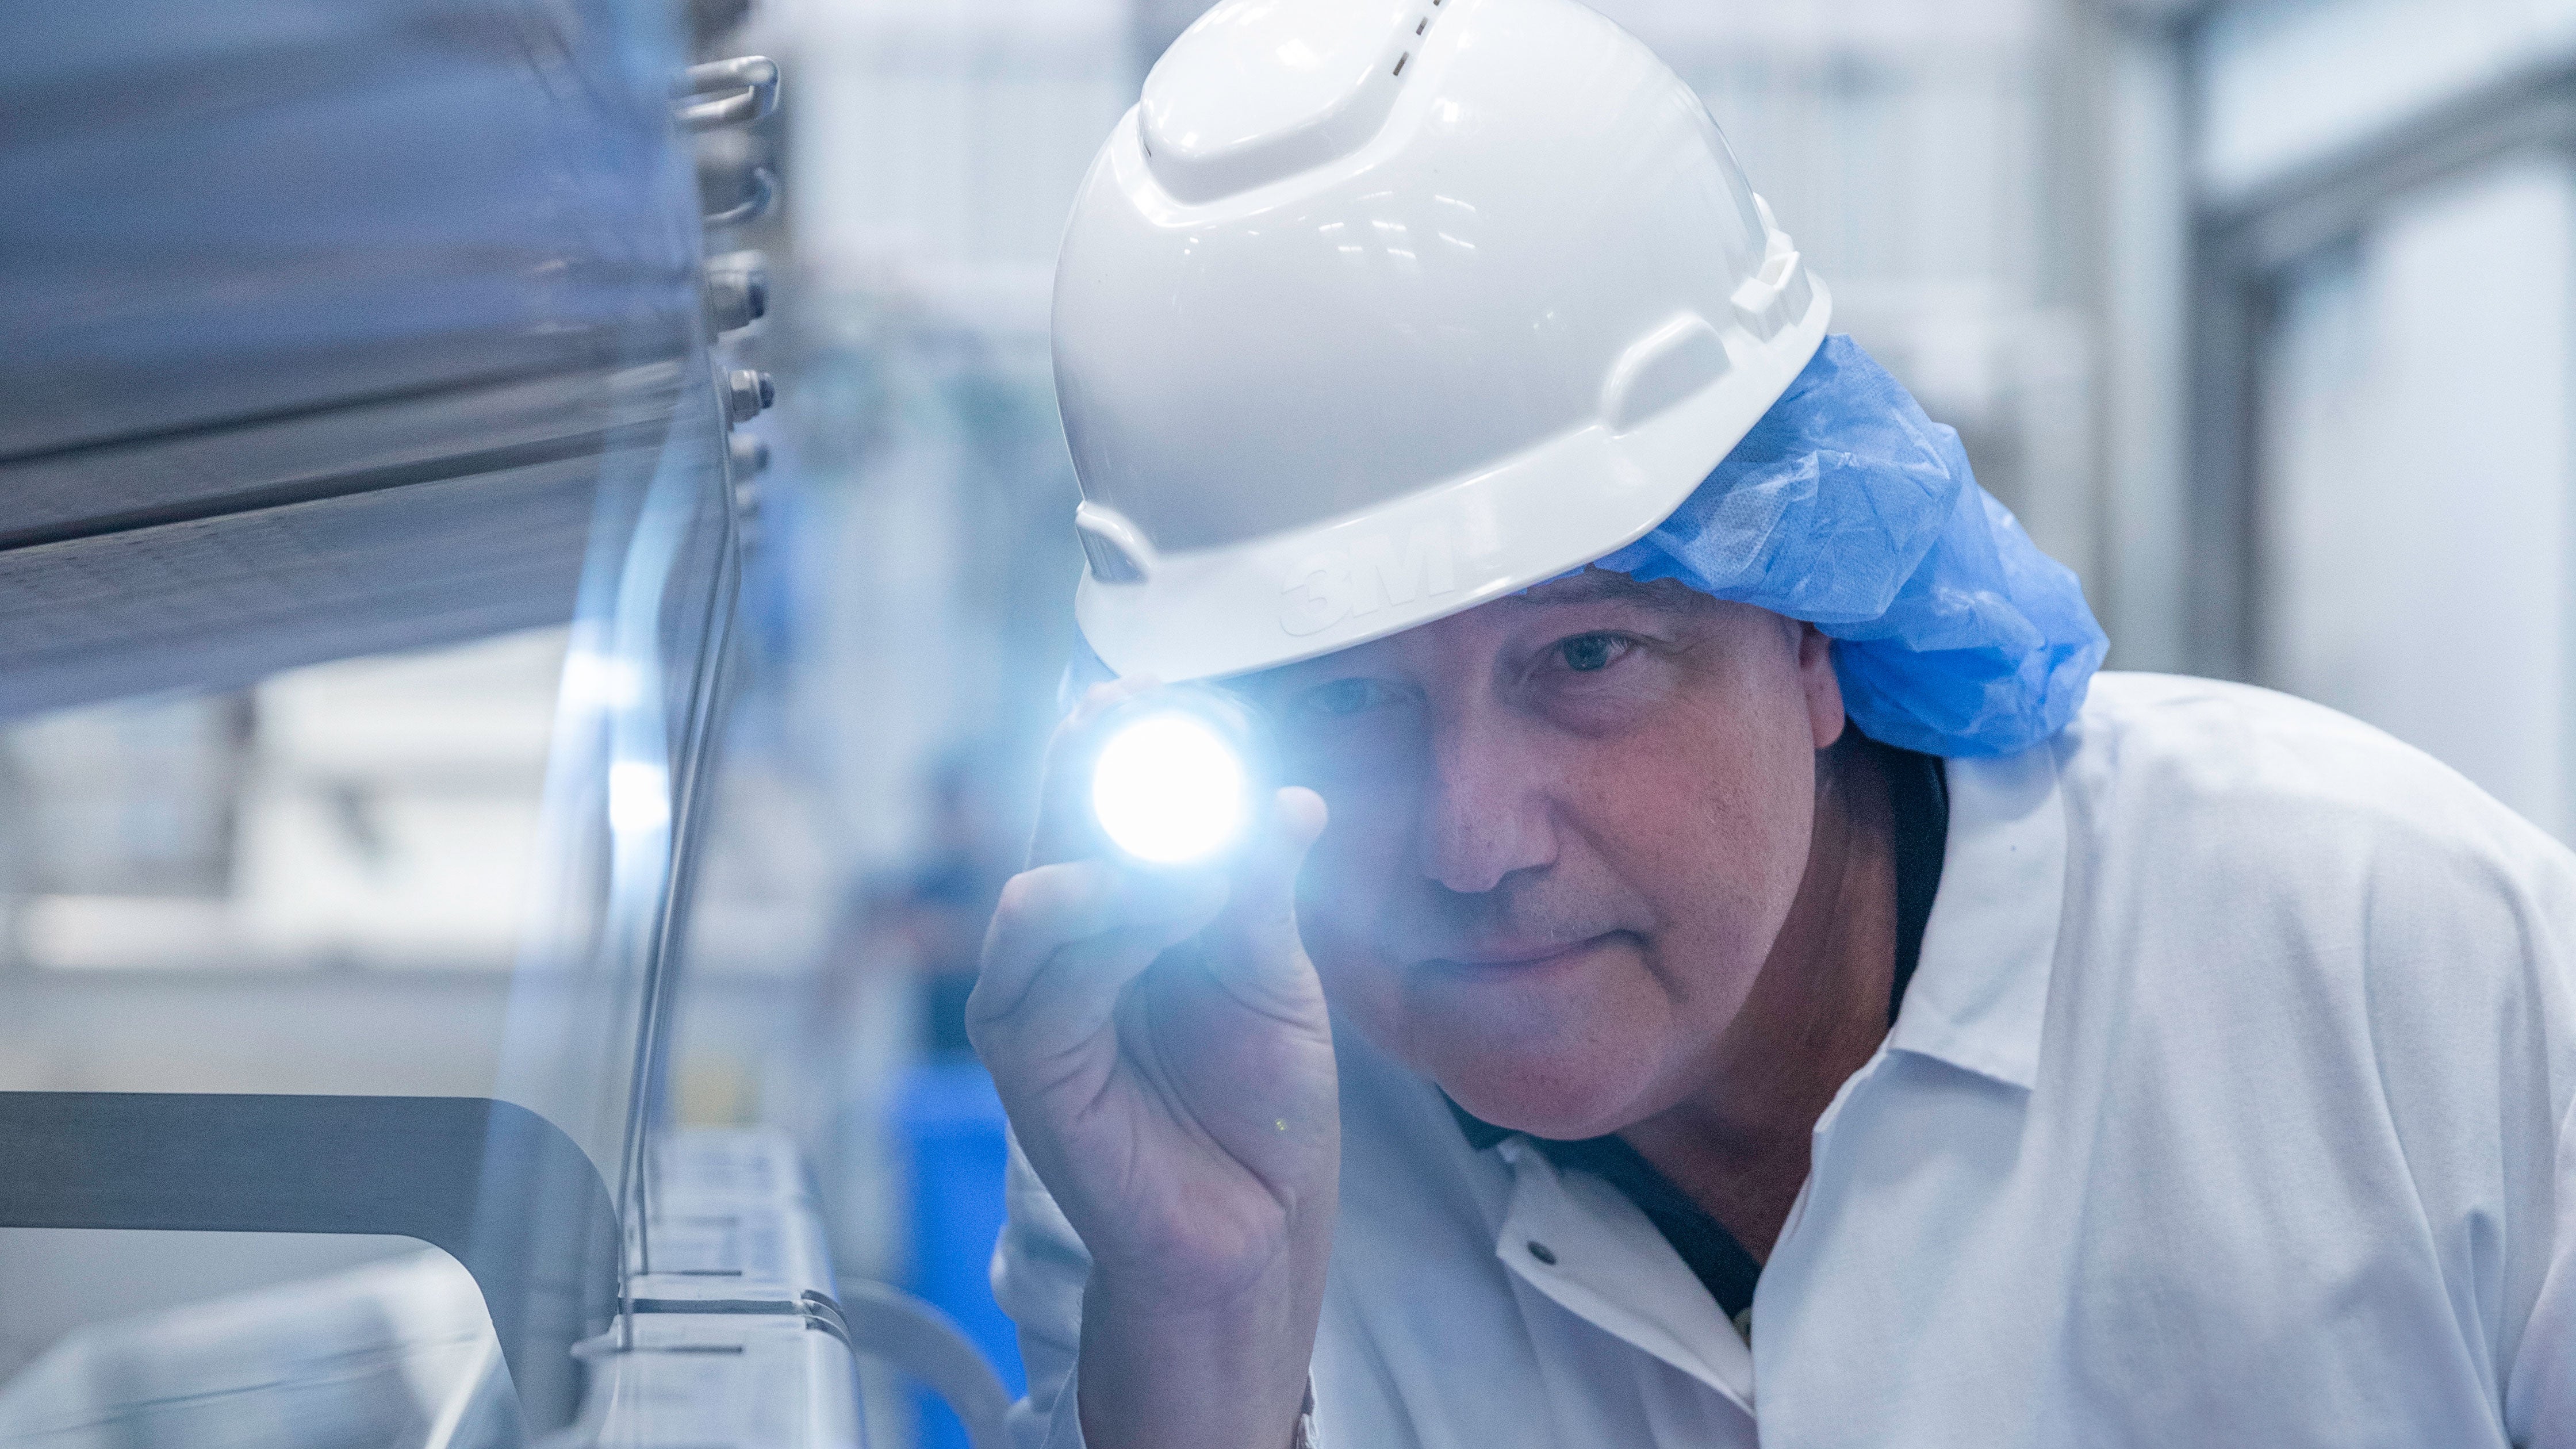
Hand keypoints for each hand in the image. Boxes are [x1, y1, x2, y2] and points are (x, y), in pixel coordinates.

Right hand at [968, 679, 1335, 1447]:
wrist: (1257, 1226)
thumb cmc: (1259, 1106)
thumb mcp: (1276, 974)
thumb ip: (1260, 887)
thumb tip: (1286, 797)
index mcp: (1127, 903)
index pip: (1109, 795)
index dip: (1137, 739)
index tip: (1187, 697)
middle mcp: (1070, 939)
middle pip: (1060, 820)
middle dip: (1101, 759)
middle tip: (1143, 709)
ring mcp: (1039, 997)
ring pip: (1041, 884)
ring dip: (1113, 847)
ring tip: (1186, 834)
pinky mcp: (1029, 1060)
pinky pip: (1041, 973)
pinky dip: (1097, 926)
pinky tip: (1159, 902)